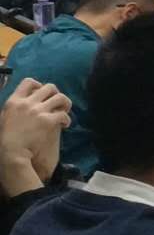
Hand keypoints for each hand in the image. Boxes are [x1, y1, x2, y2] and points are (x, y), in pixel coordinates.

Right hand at [1, 77, 71, 195]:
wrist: (11, 152)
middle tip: (57, 104)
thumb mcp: (4, 118)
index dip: (39, 85)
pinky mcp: (48, 121)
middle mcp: (27, 103)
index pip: (28, 82)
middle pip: (49, 87)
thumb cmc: (5, 138)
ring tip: (64, 112)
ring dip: (66, 104)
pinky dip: (67, 119)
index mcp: (14, 101)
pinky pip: (64, 114)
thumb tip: (20, 102)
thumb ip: (13, 108)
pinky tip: (65, 125)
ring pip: (61, 97)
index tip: (43, 94)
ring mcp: (38, 111)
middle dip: (56, 94)